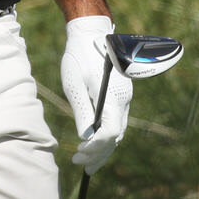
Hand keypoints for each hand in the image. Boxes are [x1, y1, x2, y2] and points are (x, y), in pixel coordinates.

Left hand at [60, 15, 131, 173]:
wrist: (92, 34)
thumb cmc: (79, 56)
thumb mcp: (74, 82)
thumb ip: (81, 108)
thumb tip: (86, 136)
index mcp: (113, 96)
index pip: (109, 132)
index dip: (95, 148)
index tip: (78, 154)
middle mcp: (123, 99)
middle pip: (116, 136)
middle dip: (99, 154)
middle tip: (80, 163)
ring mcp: (124, 98)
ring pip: (118, 131)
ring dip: (103, 148)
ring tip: (86, 162)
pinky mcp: (120, 96)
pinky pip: (116, 122)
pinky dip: (106, 136)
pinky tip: (94, 143)